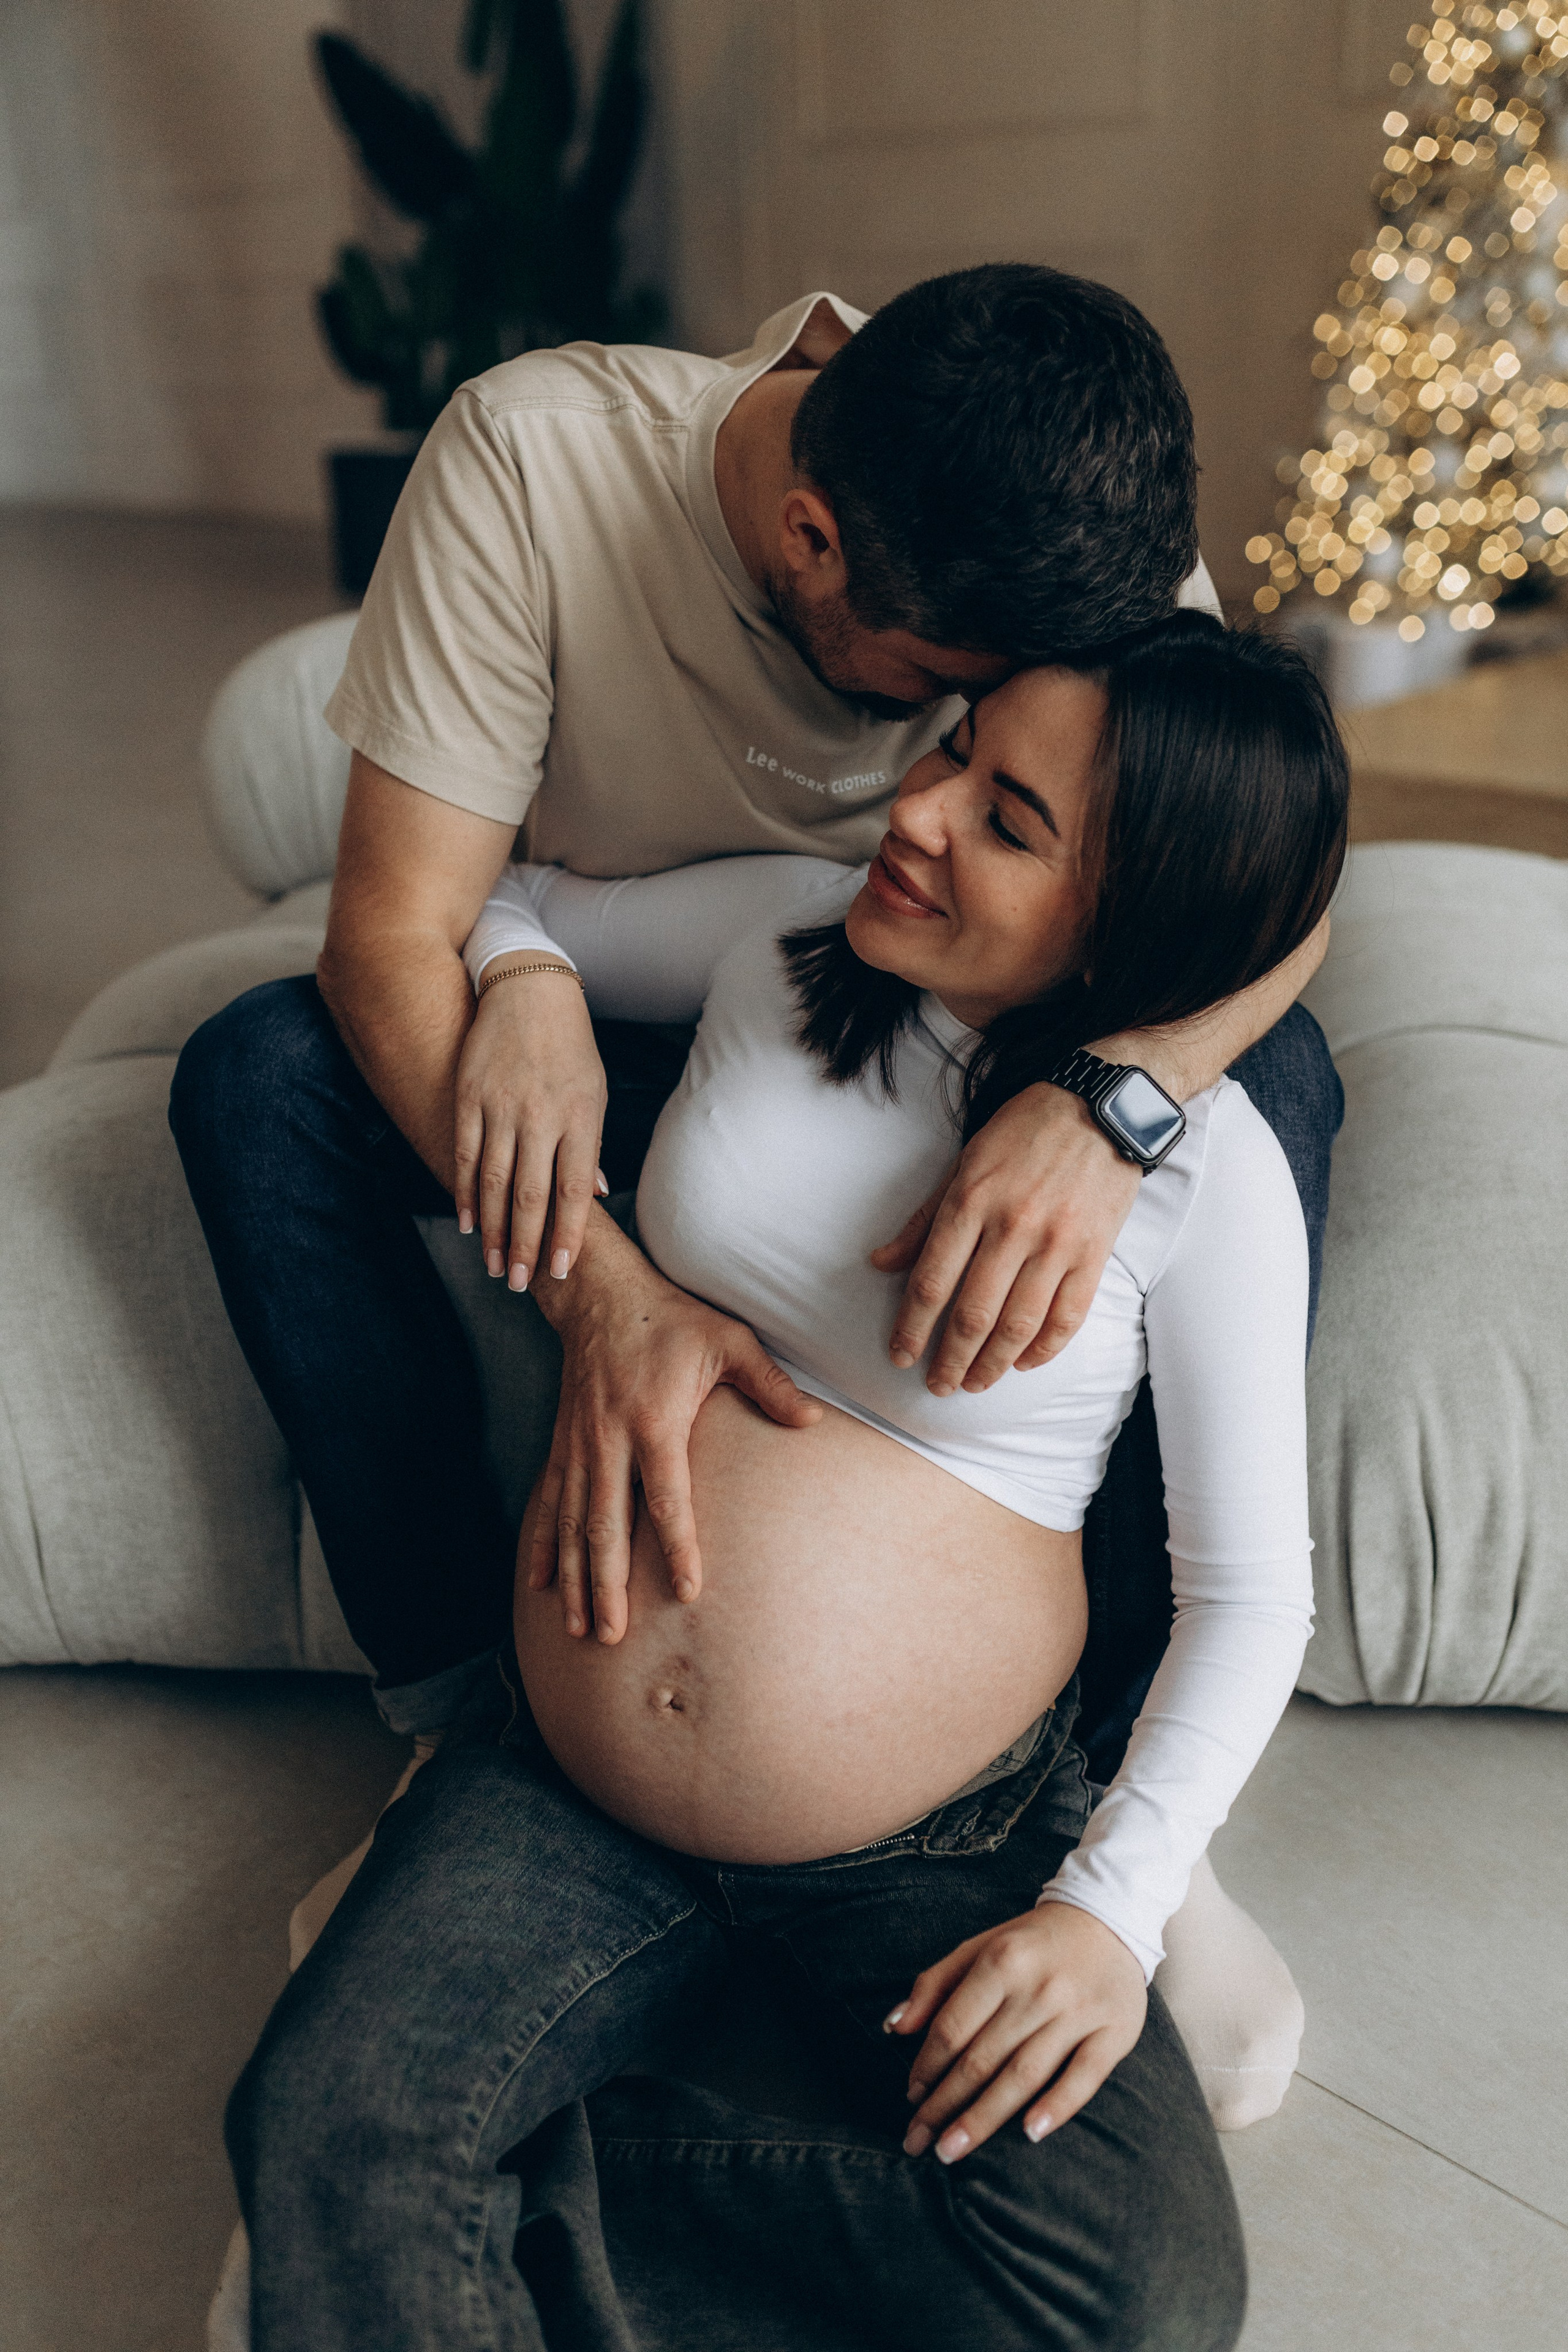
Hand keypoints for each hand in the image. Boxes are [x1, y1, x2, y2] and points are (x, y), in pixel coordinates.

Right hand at [453, 970, 608, 1290]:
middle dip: (524, 1246)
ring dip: (491, 1229)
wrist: (530, 990)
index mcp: (579, 1118)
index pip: (572, 1191)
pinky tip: (466, 1221)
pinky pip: (463, 1153)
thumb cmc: (570, 1048)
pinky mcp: (469, 1096)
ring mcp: (501, 1106)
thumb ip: (589, 1146)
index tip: (561, 1271)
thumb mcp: (594, 1093)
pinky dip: (463, 1191)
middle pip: (529, 1195)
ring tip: (493, 1264)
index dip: (566, 1235)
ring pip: (492, 1181)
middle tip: (517, 1282)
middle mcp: (539, 1116)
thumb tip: (593, 1195)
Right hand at [526, 1217, 821, 1641]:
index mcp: (654, 1421)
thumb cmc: (672, 1319)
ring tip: (579, 1629)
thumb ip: (770, 1383)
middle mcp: (609, 1439)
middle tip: (612, 1636)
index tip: (688, 1591)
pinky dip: (543, 1545)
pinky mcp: (563, 1443)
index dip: (678, 1547)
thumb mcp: (729, 1340)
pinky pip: (549, 1502)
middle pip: (606, 1525)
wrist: (601, 1294)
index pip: (667, 1498)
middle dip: (608, 1584)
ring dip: (574, 1579)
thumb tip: (813, 1420)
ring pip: (572, 1523)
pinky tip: (541, 1585)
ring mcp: (580, 1445)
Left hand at [871, 1083, 1141, 1394]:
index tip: (900, 1356)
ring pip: (1019, 1324)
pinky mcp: (1094, 1253)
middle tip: (937, 1385)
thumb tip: (880, 1264)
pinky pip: (1067, 1317)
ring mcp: (1057, 1243)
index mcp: (971, 1201)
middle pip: (973, 1314)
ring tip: (974, 1383)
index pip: (932, 1282)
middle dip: (949, 1359)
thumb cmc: (1025, 1129)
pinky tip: (1023, 1362)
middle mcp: (1013, 1226)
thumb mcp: (964, 1162)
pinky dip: (1044, 1349)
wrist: (1104, 1105)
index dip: (912, 1328)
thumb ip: (923, 1219)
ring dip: (992, 1365)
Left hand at [886, 1902, 1145, 2162]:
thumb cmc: (1031, 1942)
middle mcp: (1038, 1987)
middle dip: (944, 2105)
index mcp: (1001, 1960)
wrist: (1107, 1918)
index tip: (910, 2098)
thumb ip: (934, 1983)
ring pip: (1024, 2075)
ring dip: (984, 2118)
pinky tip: (1029, 2134)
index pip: (953, 2027)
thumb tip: (895, 2027)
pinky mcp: (1115, 2032)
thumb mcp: (979, 1946)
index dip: (926, 2067)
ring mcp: (1078, 2011)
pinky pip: (1084, 2077)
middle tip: (918, 2141)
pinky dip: (1057, 2107)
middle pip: (982, 2059)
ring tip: (951, 2150)